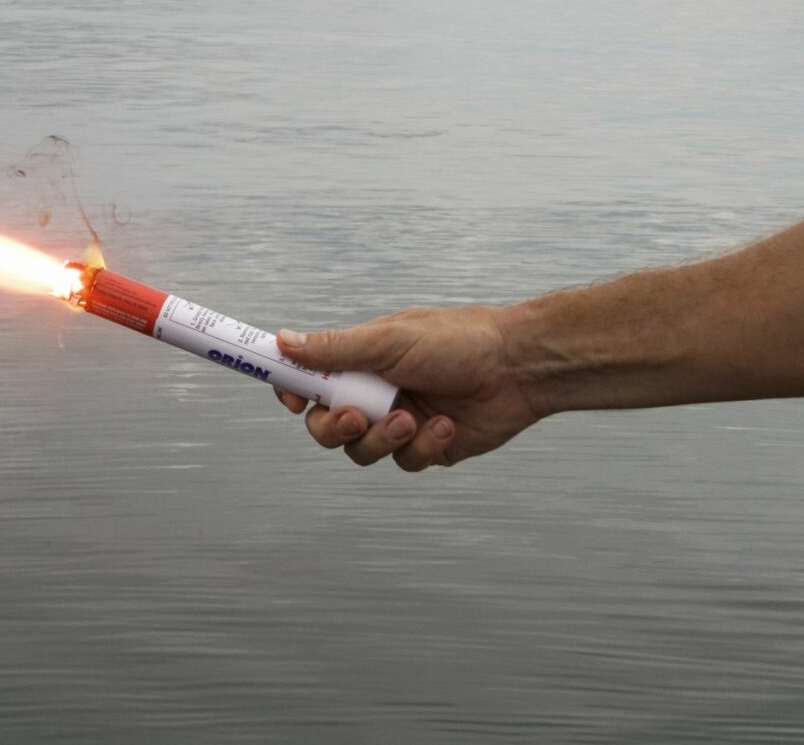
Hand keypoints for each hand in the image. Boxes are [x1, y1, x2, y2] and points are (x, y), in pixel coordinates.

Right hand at [274, 307, 543, 471]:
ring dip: (381, 439)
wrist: (519, 368)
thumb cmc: (459, 341)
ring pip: (362, 451)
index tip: (291, 400)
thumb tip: (283, 341)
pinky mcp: (428, 446)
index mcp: (361, 361)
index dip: (293, 391)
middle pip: (327, 425)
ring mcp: (400, 421)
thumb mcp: (390, 340)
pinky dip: (423, 446)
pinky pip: (405, 462)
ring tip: (410, 420)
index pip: (310, 378)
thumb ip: (335, 348)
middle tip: (355, 417)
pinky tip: (446, 425)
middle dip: (334, 427)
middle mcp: (376, 392)